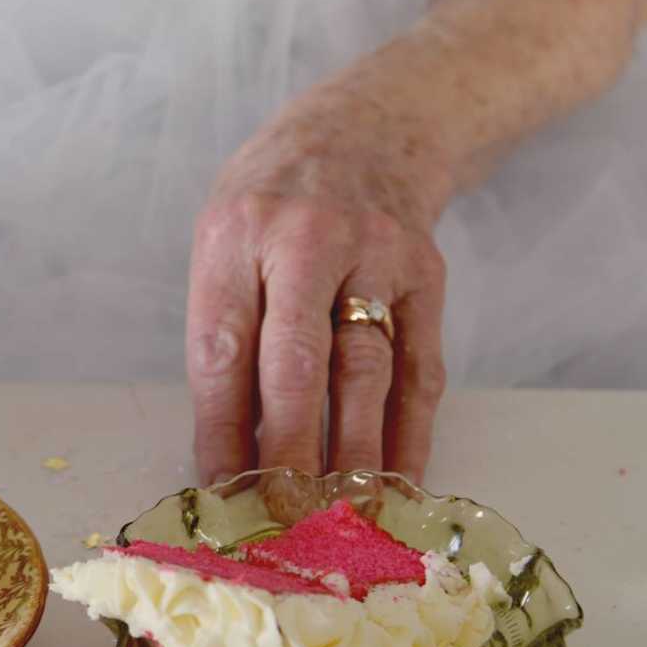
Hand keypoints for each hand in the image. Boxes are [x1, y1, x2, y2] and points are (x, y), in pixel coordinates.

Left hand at [186, 83, 452, 486]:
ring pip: (366, 373)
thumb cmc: (274, 199)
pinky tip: (397, 484)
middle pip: (297, 365)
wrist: (369, 127)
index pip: (224, 348)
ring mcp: (377, 257)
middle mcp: (308, 241)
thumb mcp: (225, 237)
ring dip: (352, 455)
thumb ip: (227, 329)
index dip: (221, 429)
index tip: (219, 490)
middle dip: (288, 452)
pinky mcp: (427, 278)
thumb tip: (231, 448)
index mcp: (237, 235)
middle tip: (281, 517)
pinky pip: (419, 370)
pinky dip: (409, 435)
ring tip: (337, 519)